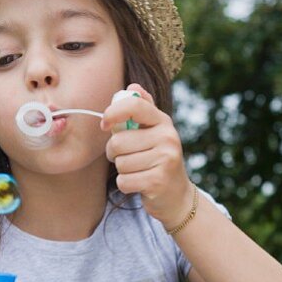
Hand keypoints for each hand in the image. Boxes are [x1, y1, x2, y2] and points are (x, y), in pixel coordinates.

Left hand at [101, 83, 194, 228]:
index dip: (112, 113)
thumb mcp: (153, 132)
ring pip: (120, 163)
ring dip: (122, 170)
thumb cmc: (157, 159)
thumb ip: (142, 110)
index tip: (104, 124)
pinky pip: (124, 181)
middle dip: (114, 153)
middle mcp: (167, 137)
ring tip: (137, 171)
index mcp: (163, 121)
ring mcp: (165, 160)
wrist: (177, 195)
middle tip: (127, 157)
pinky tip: (139, 184)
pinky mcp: (158, 181)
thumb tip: (132, 87)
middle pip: (118, 141)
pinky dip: (126, 185)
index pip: (134, 106)